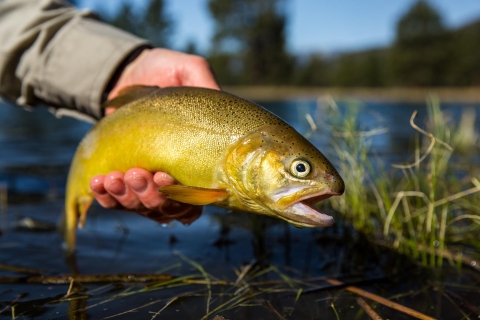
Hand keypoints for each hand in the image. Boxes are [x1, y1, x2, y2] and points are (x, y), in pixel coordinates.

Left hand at [90, 48, 218, 223]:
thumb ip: (205, 82)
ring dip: (126, 198)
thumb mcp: (189, 69)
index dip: (183, 197)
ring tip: (112, 178)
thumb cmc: (163, 70)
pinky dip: (107, 197)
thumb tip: (218, 101)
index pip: (197, 196)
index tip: (164, 177)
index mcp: (199, 158)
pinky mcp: (123, 178)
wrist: (125, 72)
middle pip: (168, 208)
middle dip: (150, 197)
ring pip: (141, 208)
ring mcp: (149, 180)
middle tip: (136, 174)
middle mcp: (177, 175)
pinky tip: (99, 183)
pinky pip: (116, 201)